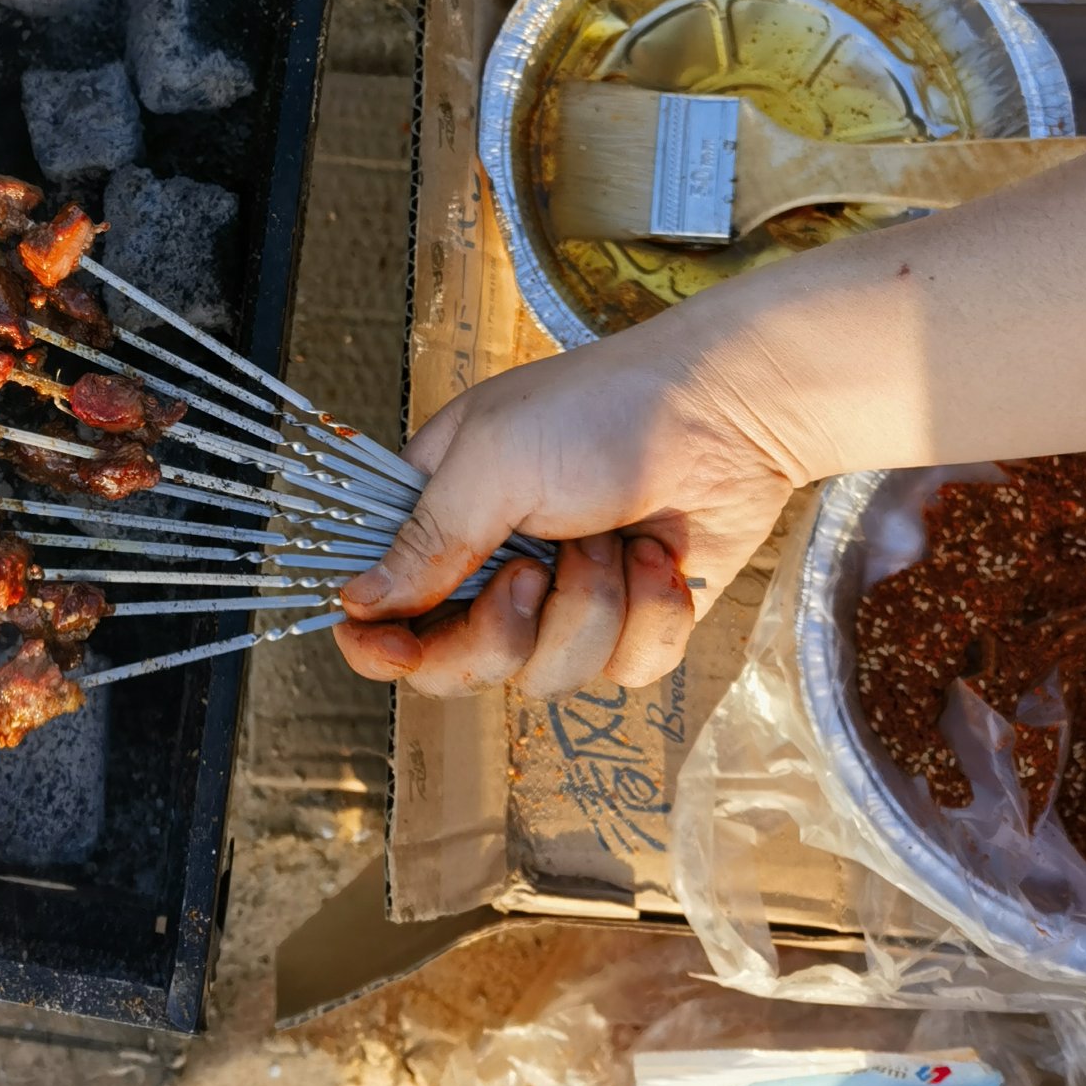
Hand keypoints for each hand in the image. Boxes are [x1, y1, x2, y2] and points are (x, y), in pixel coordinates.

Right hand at [334, 299, 812, 697]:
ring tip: (612, 539)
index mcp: (441, 514)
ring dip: (590, 607)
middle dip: (502, 631)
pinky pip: (623, 672)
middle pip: (456, 664)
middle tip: (533, 574)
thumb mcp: (494, 461)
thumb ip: (426, 540)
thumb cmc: (603, 409)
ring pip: (547, 676)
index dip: (378, 643)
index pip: (379, 607)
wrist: (729, 412)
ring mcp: (564, 599)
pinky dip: (649, 615)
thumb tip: (356, 601)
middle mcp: (493, 566)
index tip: (398, 648)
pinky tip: (658, 556)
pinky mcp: (631, 621)